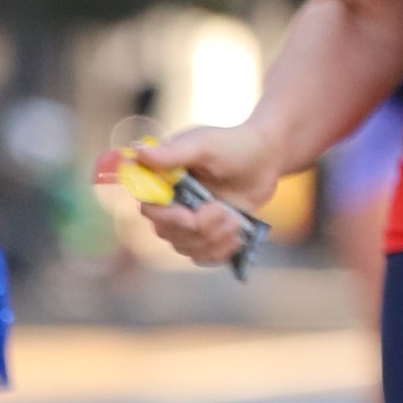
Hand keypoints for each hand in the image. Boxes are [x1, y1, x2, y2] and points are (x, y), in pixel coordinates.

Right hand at [101, 122, 280, 266]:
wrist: (266, 160)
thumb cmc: (234, 145)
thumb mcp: (204, 145)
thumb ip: (171, 153)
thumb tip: (136, 151)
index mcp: (163, 180)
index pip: (148, 208)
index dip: (166, 217)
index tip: (188, 216)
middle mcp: (170, 204)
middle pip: (168, 233)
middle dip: (200, 226)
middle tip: (223, 209)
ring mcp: (187, 223)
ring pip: (187, 248)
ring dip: (215, 237)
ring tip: (235, 219)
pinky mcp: (205, 237)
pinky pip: (204, 257)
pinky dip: (221, 250)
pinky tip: (236, 235)